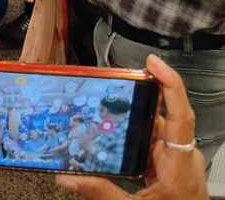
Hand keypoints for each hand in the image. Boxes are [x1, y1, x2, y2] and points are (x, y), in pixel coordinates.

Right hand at [56, 55, 206, 199]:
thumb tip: (67, 179)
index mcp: (179, 167)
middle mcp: (182, 158)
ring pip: (156, 127)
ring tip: (108, 103)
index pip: (181, 116)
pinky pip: (155, 140)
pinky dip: (137, 133)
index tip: (153, 63)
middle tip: (113, 80)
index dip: (170, 84)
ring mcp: (179, 161)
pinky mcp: (172, 165)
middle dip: (137, 97)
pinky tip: (118, 132)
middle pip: (161, 116)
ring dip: (134, 117)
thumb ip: (100, 192)